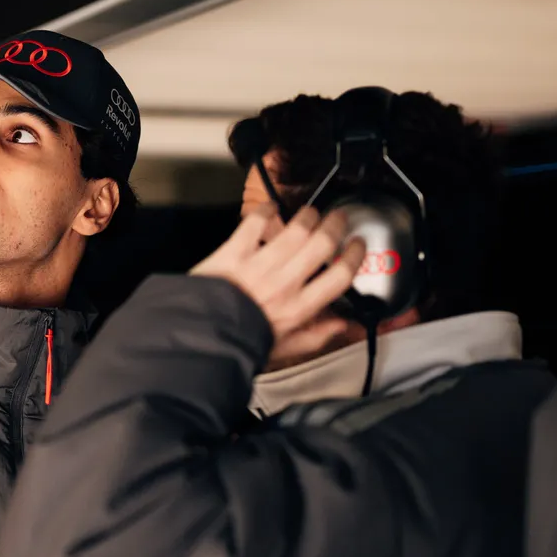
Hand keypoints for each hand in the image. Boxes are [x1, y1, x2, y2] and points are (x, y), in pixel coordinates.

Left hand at [191, 205, 364, 359]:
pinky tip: (271, 207)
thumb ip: (316, 336)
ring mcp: (259, 266)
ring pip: (294, 230)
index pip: (340, 276)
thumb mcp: (285, 348)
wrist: (200, 337)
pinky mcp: (233, 253)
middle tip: (338, 217)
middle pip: (322, 244)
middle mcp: (284, 283)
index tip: (357, 244)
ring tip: (310, 212)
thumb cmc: (241, 344)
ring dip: (306, 216)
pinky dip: (265, 211)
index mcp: (299, 308)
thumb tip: (343, 325)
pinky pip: (254, 223)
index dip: (354, 255)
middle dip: (335, 225)